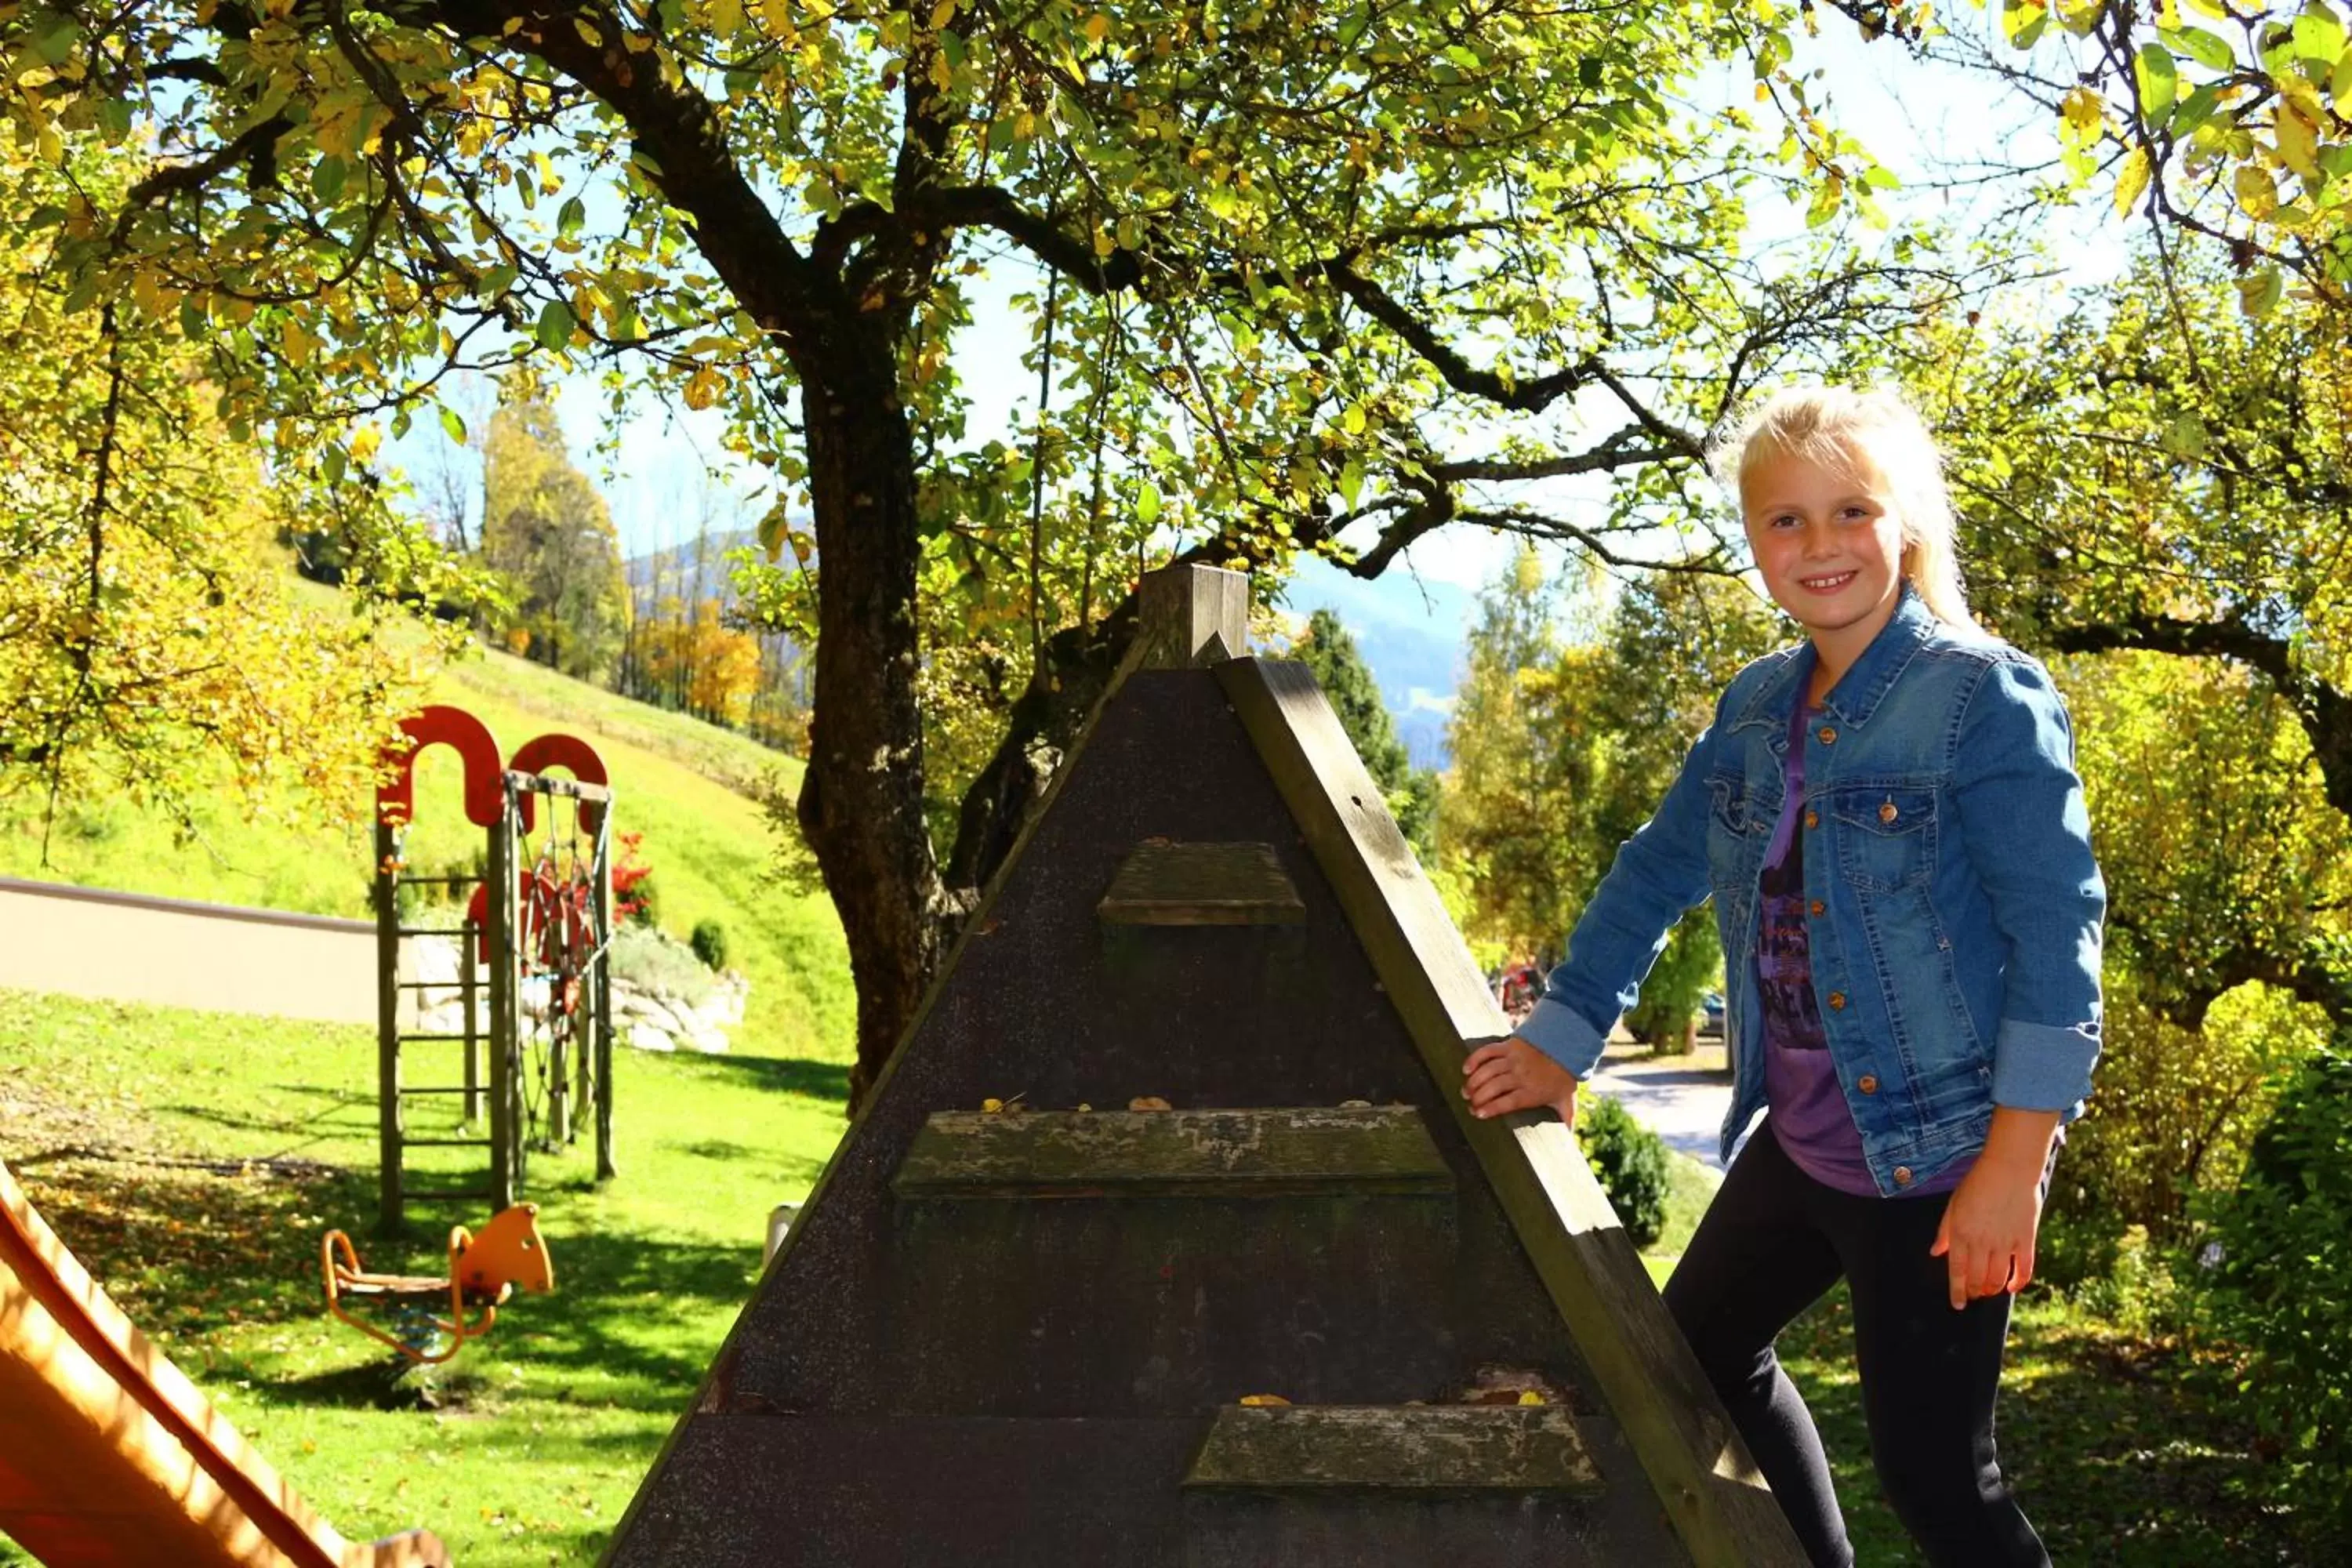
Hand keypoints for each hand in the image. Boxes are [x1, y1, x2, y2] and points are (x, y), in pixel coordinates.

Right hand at [1460, 1037, 1578, 1124]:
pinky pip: (1488, 1051)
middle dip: (1477, 1096)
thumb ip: (1565, 1122)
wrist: (1567, 1046)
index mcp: (1533, 1092)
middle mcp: (1521, 1075)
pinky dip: (1475, 1059)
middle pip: (1494, 1087)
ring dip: (1473, 1081)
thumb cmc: (1564, 1078)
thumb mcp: (1566, 1102)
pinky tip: (1466, 1069)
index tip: (1477, 1114)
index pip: (1507, 1102)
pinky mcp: (1509, 1046)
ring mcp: (1514, 1059)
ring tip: (1466, 1091)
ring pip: (1488, 1070)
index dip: (1491, 1108)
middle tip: (1469, 1103)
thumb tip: (1568, 1145)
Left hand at [1929, 1108, 2058, 1308]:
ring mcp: (2005, 1242)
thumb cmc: (1977, 1184)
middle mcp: (1982, 1241)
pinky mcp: (2025, 1239)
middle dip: (1974, 1291)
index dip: (1957, 1291)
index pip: (1957, 1271)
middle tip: (1974, 1295)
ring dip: (1992, 1289)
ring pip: (1998, 1278)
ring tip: (1989, 1291)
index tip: (1958, 1305)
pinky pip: (2024, 1269)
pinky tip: (2012, 1287)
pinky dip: (2018, 1282)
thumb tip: (1936, 1253)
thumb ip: (1945, 1231)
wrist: (2009, 1168)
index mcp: (1961, 1233)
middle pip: (1977, 1278)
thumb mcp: (1953, 1205)